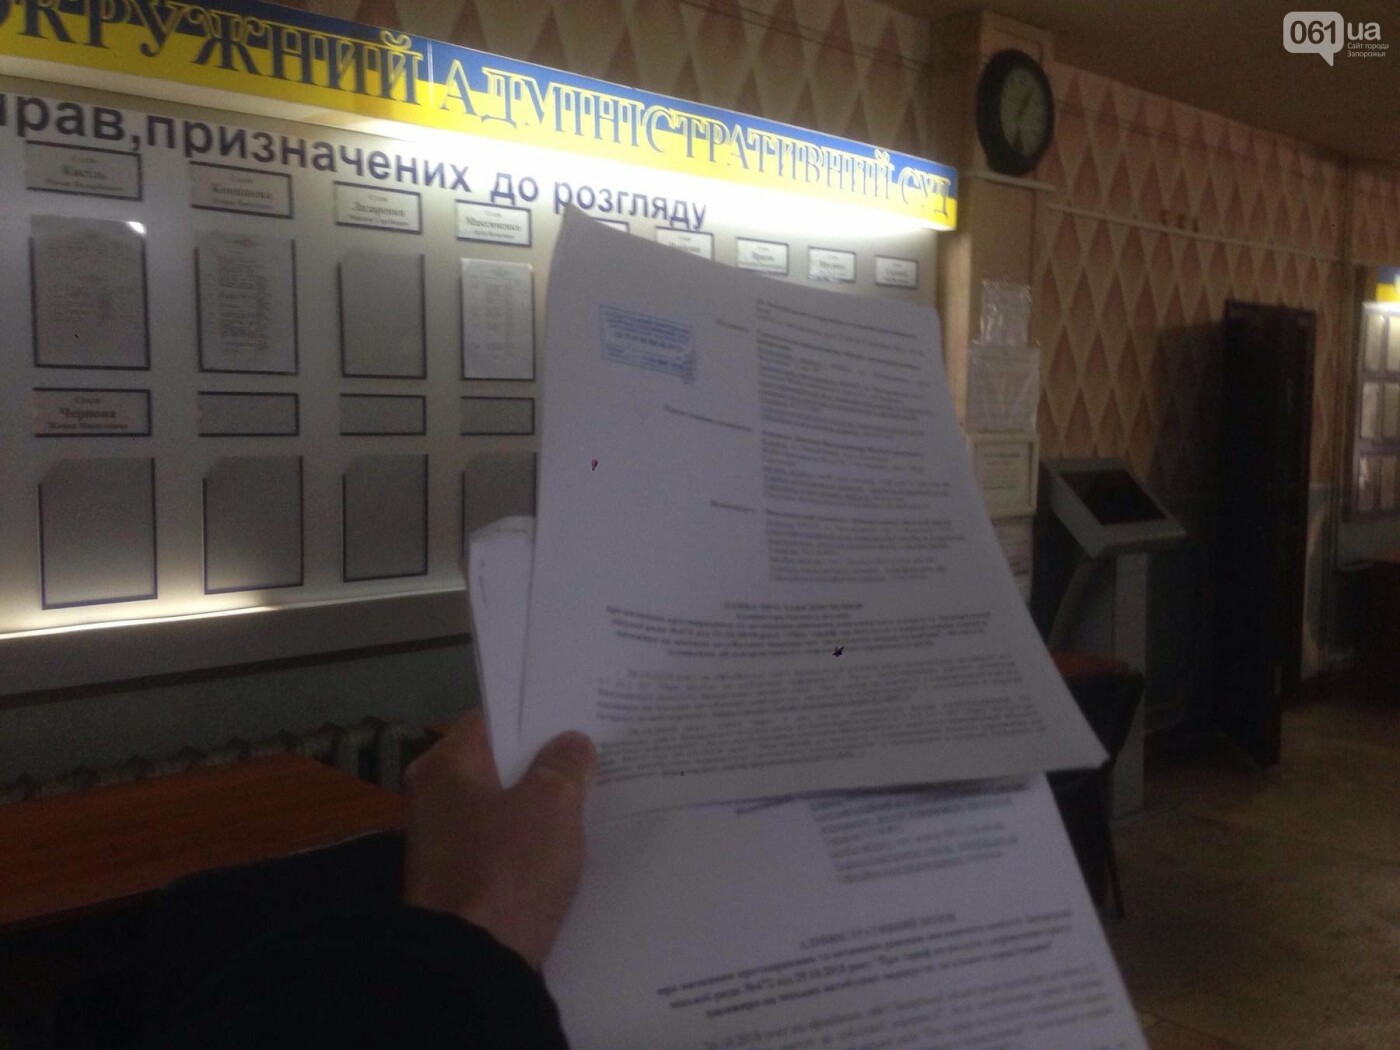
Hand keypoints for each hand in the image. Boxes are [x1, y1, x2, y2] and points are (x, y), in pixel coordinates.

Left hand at [402, 710, 596, 969]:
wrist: (472, 967)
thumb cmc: (505, 870)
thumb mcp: (549, 806)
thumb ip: (564, 766)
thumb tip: (571, 742)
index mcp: (445, 768)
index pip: (492, 719)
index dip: (536, 713)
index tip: (578, 710)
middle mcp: (436, 801)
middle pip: (500, 766)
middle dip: (547, 761)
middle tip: (600, 751)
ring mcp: (448, 847)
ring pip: (507, 810)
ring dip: (545, 807)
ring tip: (599, 795)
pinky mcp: (464, 886)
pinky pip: (508, 850)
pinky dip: (536, 846)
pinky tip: (576, 847)